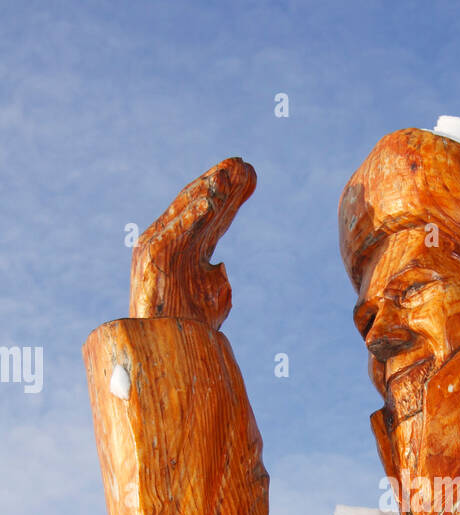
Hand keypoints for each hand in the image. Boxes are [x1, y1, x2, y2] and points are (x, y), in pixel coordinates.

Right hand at [129, 157, 256, 328]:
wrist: (167, 350)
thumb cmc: (189, 329)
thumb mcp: (212, 298)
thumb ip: (217, 279)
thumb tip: (219, 266)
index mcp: (190, 248)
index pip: (215, 215)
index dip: (233, 194)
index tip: (253, 174)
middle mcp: (173, 242)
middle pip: (201, 206)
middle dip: (222, 184)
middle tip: (245, 164)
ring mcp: (159, 247)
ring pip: (185, 213)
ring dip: (206, 192)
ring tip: (228, 175)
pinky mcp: (151, 260)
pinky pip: (172, 233)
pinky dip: (189, 217)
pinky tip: (208, 202)